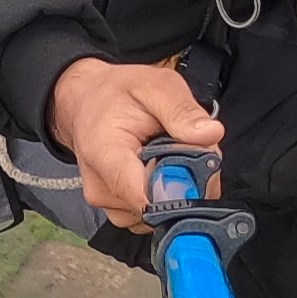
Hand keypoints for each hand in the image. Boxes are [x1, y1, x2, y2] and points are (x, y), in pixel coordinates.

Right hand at [47, 56, 223, 224]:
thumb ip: (181, 110)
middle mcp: (102, 188)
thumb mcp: (154, 86)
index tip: (198, 166)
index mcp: (106, 154)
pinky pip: (153, 211)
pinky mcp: (117, 210)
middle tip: (182, 145)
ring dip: (177, 185)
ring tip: (166, 152)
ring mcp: (109, 203)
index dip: (183, 188)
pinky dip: (164, 192)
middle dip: (186, 180)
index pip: (146, 197)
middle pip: (161, 205)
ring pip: (161, 211)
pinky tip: (158, 167)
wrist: (86, 102)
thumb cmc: (116, 94)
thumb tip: (210, 133)